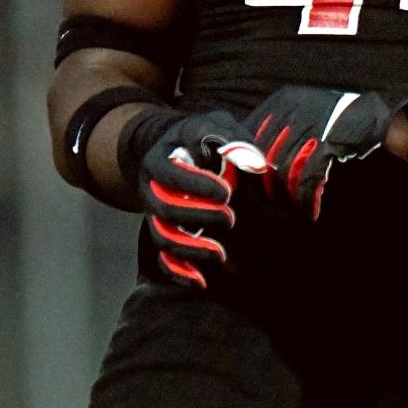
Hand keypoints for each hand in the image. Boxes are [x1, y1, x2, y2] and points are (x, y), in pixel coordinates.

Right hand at [139, 113, 267, 286]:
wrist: (178, 149)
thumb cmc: (202, 137)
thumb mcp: (215, 125)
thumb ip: (234, 140)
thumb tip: (255, 164)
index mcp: (161, 159)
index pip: (170, 174)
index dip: (195, 186)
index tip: (226, 192)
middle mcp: (152, 190)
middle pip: (164, 211)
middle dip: (197, 217)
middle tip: (230, 218)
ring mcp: (155, 215)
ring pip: (162, 239)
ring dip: (190, 249)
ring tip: (220, 254)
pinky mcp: (165, 234)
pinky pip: (165, 259)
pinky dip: (180, 272)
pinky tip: (202, 282)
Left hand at [246, 85, 407, 219]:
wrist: (385, 118)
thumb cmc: (340, 124)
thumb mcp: (304, 119)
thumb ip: (277, 136)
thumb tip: (247, 164)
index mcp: (283, 100)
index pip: (248, 136)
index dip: (245, 165)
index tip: (250, 188)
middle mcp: (294, 107)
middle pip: (263, 156)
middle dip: (265, 186)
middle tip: (272, 206)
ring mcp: (313, 122)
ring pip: (283, 170)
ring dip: (286, 196)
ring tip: (293, 210)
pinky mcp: (332, 139)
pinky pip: (308, 176)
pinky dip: (306, 197)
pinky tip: (310, 209)